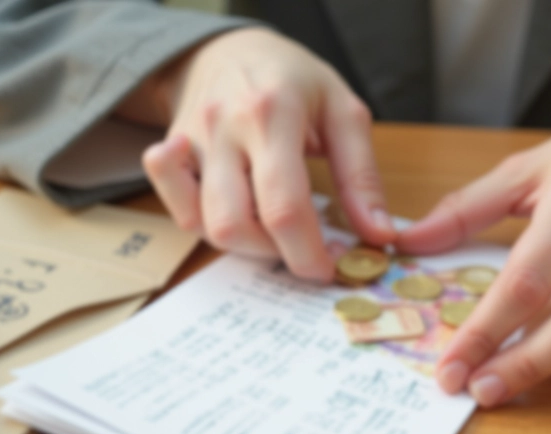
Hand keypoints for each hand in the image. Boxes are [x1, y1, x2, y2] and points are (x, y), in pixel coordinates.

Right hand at [136, 28, 394, 279]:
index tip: (329, 268)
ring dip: (244, 244)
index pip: (284, 207)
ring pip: (203, 225)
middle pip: (234, 225)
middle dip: (275, 254)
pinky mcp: (170, 154)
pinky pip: (175, 208)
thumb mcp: (343, 111)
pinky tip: (234, 213)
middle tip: (304, 248)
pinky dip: (203, 226)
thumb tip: (380, 236)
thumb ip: (362, 176)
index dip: (308, 252)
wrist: (230, 48)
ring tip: (275, 229)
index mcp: (272, 113)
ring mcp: (189, 141)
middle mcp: (222, 128)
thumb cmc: (294, 80)